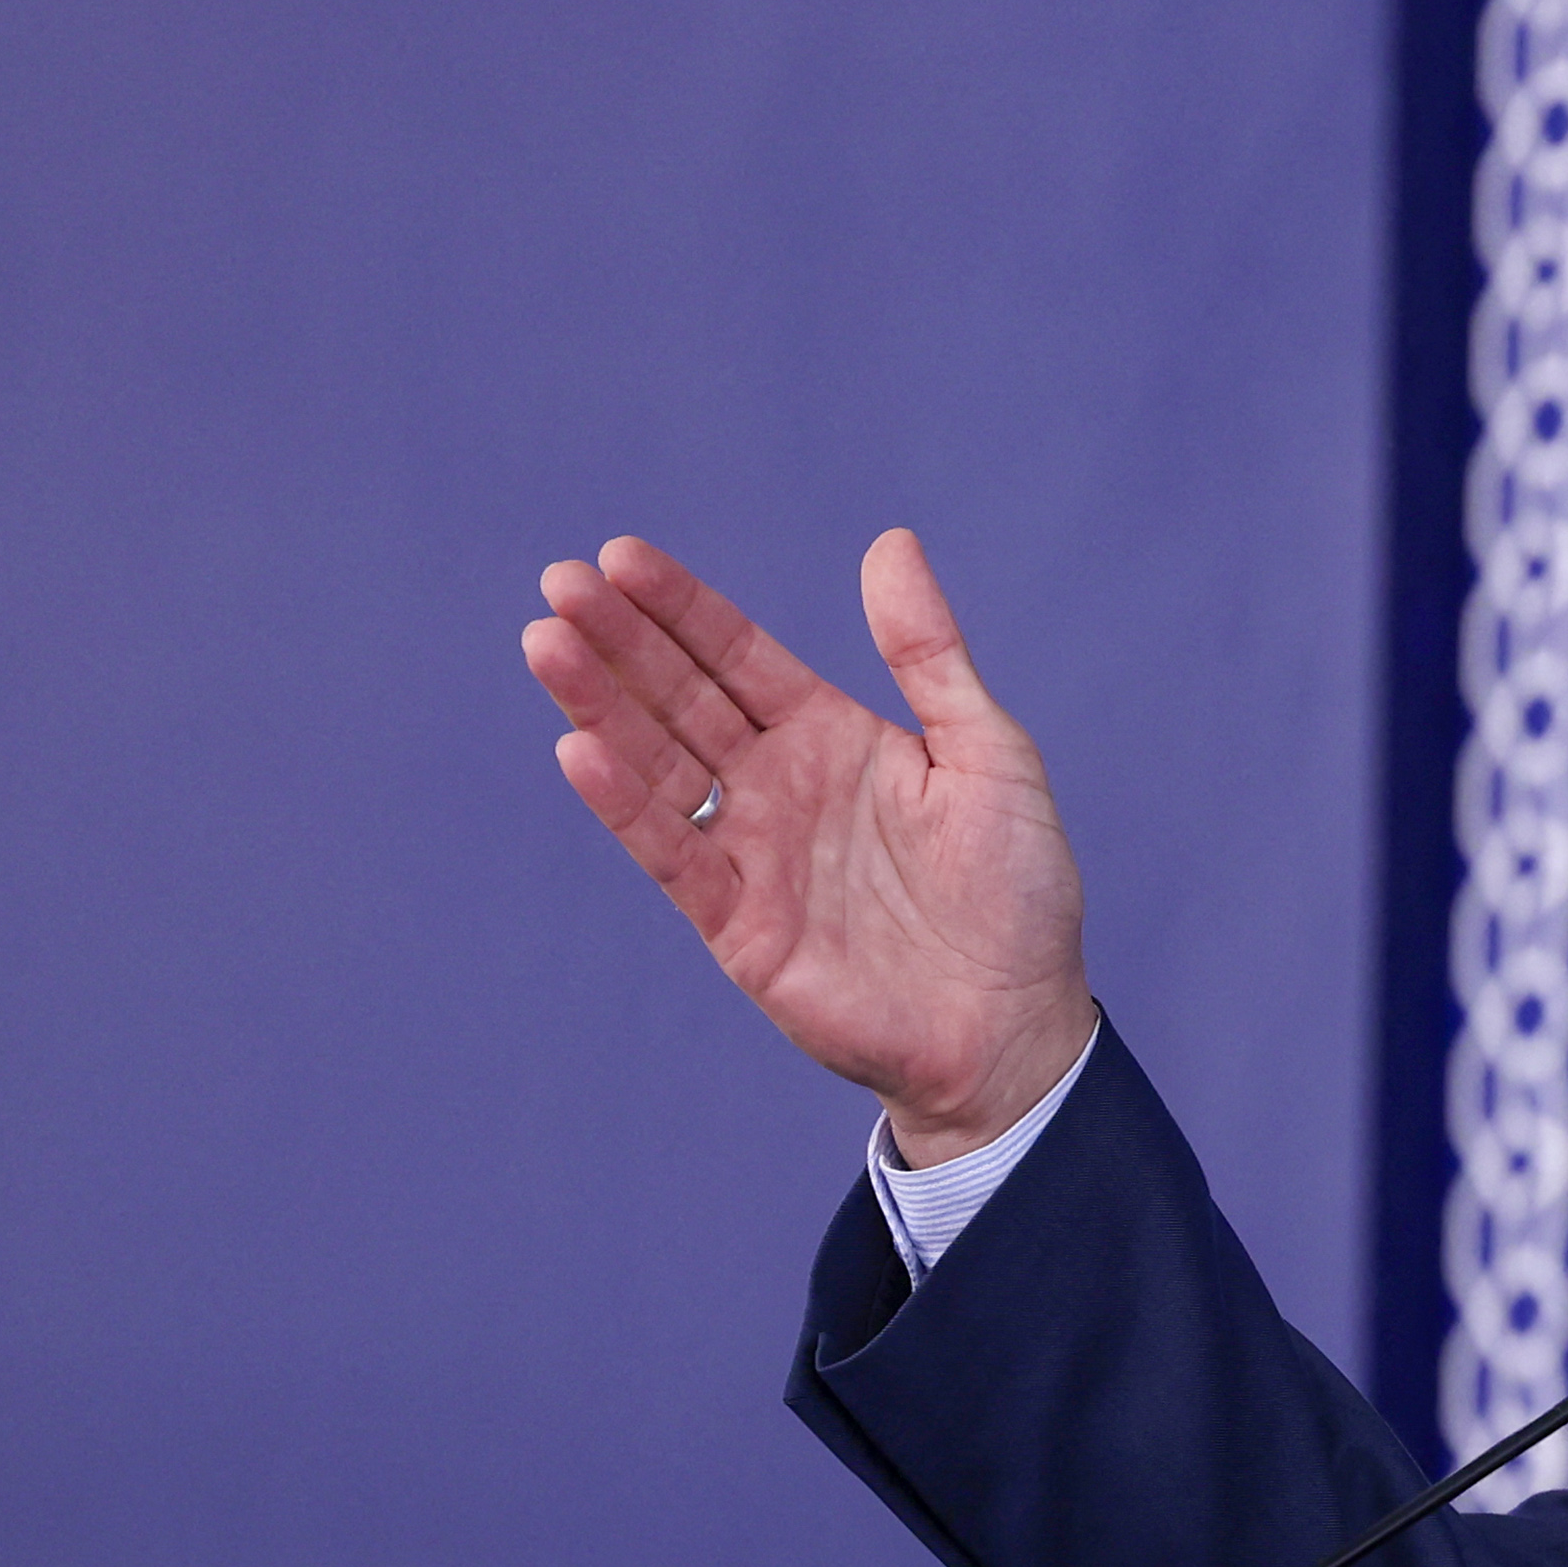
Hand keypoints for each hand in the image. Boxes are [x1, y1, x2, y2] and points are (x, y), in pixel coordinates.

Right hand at [527, 530, 1094, 1162]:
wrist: (1016, 1023)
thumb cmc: (1019, 891)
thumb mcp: (988, 754)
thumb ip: (930, 655)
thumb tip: (891, 543)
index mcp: (833, 737)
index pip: (737, 656)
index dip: (679, 608)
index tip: (618, 555)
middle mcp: (780, 787)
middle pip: (681, 700)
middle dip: (621, 642)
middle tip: (562, 585)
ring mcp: (752, 854)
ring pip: (658, 767)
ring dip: (602, 707)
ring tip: (548, 643)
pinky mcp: (739, 926)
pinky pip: (672, 855)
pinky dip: (625, 806)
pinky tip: (581, 749)